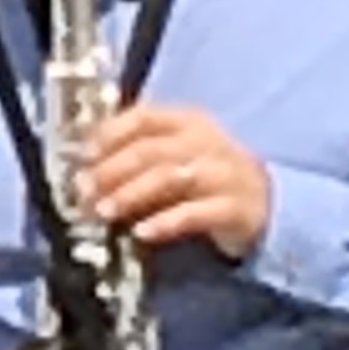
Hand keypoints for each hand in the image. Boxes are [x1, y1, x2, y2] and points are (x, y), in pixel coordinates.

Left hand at [86, 101, 273, 259]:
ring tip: (105, 211)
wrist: (265, 202)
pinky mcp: (236, 208)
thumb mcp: (177, 155)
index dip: (110, 133)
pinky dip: (166, 222)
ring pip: (171, 178)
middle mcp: (207, 142)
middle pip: (152, 150)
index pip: (144, 116)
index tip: (83, 155)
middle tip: (84, 192)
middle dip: (112, 171)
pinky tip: (142, 232)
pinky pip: (197, 213)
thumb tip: (85, 170)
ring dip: (132, 194)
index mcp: (188, 121)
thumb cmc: (206, 176)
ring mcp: (224, 174)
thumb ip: (138, 155)